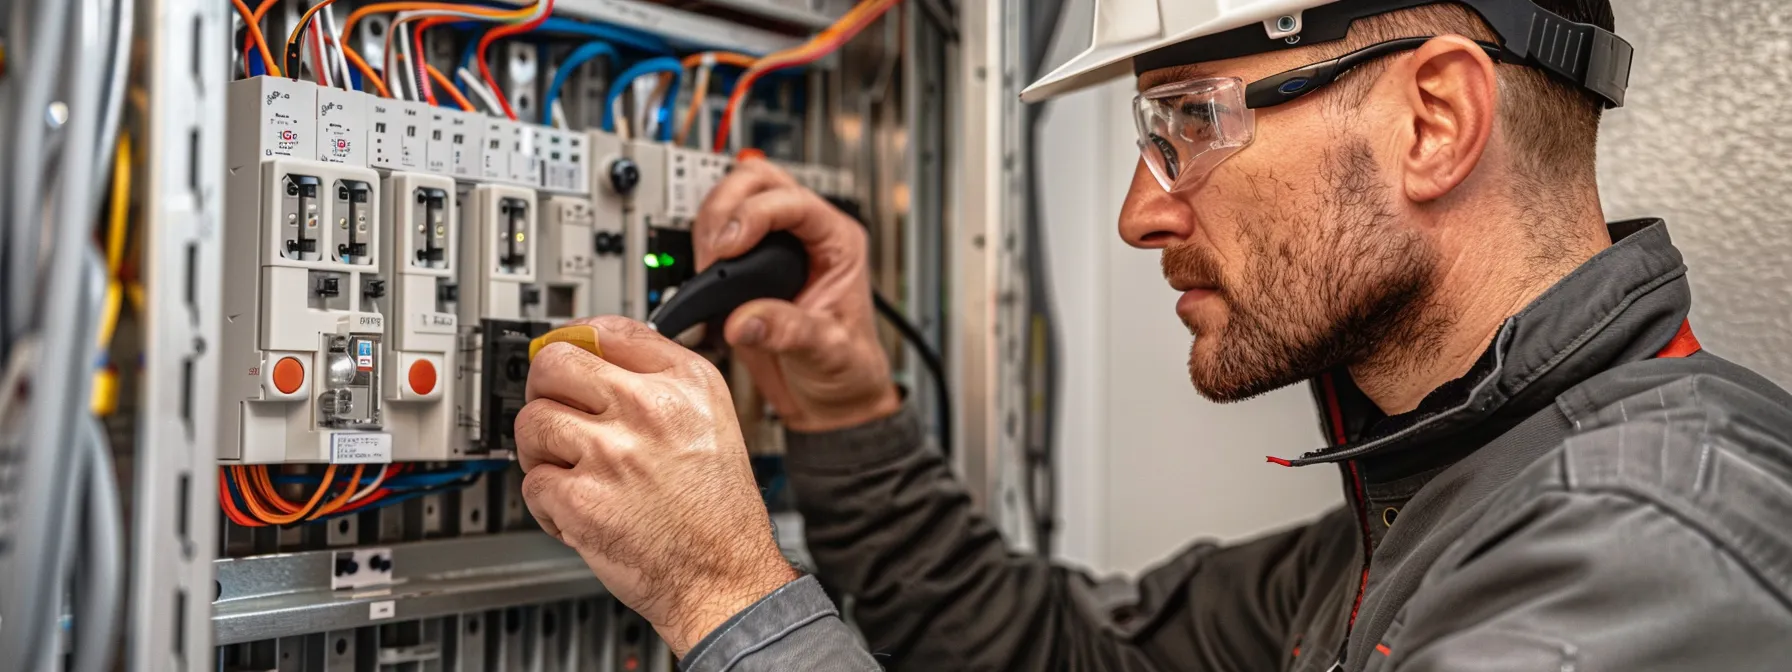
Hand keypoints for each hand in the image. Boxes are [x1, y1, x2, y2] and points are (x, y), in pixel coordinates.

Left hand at [515, 316, 797, 656]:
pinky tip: (575, 509)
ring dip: (539, 449)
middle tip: (555, 411)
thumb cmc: (719, 511)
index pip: (607, 329)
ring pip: (532, 422)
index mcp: (684, 382)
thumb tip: (601, 357)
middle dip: (544, 389)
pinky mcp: (580, 499)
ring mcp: (610, 453)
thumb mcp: (713, 421)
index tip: (565, 353)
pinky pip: (532, 482)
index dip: (574, 339)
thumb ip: (661, 381)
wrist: (724, 577)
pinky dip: (545, 502)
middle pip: (554, 364)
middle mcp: (647, 408)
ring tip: (566, 469)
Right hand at [693, 158, 901, 431]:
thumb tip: (743, 320)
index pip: (793, 201)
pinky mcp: (742, 265)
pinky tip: (701, 278)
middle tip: (713, 251)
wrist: (830, 398)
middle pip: (756, 180)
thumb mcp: (829, 352)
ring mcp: (771, 245)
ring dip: (708, 224)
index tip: (727, 248)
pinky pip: (713, 232)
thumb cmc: (846, 368)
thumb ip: (789, 332)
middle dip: (725, 207)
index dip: (754, 215)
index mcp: (837, 242)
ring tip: (707, 268)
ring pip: (730, 197)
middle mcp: (804, 235)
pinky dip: (698, 246)